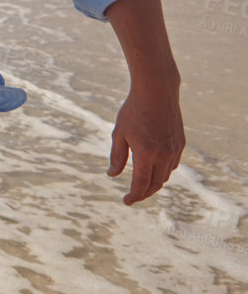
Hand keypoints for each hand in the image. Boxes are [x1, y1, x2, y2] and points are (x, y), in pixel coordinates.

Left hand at [108, 84, 183, 204]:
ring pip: (165, 176)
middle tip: (132, 197)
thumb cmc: (133, 111)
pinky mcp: (180, 143)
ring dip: (154, 183)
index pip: (141, 184)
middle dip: (143, 193)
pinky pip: (172, 165)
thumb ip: (117, 156)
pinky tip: (153, 170)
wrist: (157, 91)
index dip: (134, 196)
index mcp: (146, 154)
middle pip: (155, 184)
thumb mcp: (119, 134)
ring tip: (141, 185)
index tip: (126, 201)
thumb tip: (112, 175)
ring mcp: (175, 149)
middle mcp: (163, 155)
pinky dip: (162, 172)